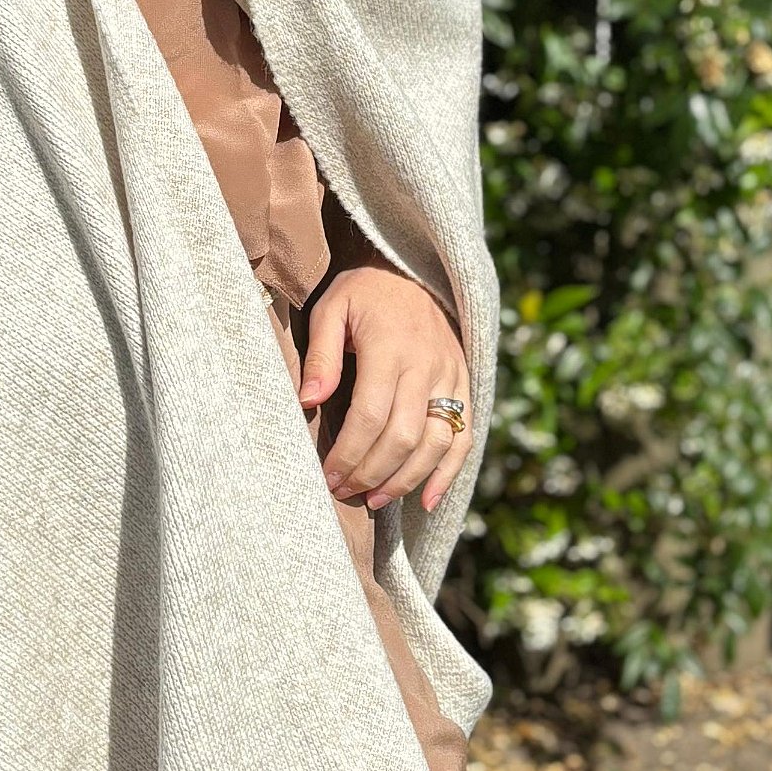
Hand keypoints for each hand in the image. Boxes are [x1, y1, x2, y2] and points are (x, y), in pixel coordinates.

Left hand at [298, 265, 472, 513]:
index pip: (371, 415)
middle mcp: (426, 365)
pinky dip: (448, 473)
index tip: (328, 475)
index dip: (349, 453)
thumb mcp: (331, 309)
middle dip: (371, 472)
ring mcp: (450, 376)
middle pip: (403, 436)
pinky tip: (427, 500)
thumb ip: (321, 355)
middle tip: (345, 491)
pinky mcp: (464, 384)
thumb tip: (307, 400)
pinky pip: (463, 436)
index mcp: (390, 347)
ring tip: (375, 500)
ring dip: (405, 479)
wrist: (410, 270)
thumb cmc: (362, 293)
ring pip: (436, 442)